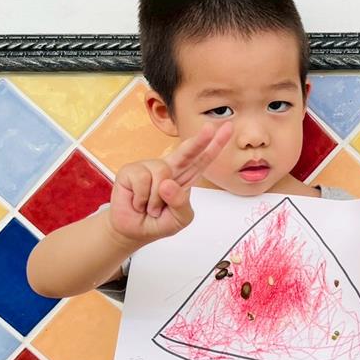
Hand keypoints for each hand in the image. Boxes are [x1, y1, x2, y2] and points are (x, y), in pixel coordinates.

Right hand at [108, 122, 231, 245]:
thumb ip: (180, 204)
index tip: (227, 129)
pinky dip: (142, 197)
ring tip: (150, 207)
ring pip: (162, 173)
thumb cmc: (159, 222)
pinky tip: (138, 202)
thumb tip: (167, 183)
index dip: (215, 145)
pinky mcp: (132, 170)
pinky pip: (142, 179)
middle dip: (199, 140)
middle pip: (187, 151)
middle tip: (210, 129)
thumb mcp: (180, 219)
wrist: (134, 231)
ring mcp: (150, 167)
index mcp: (186, 178)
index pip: (203, 159)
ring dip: (156, 198)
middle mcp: (170, 169)